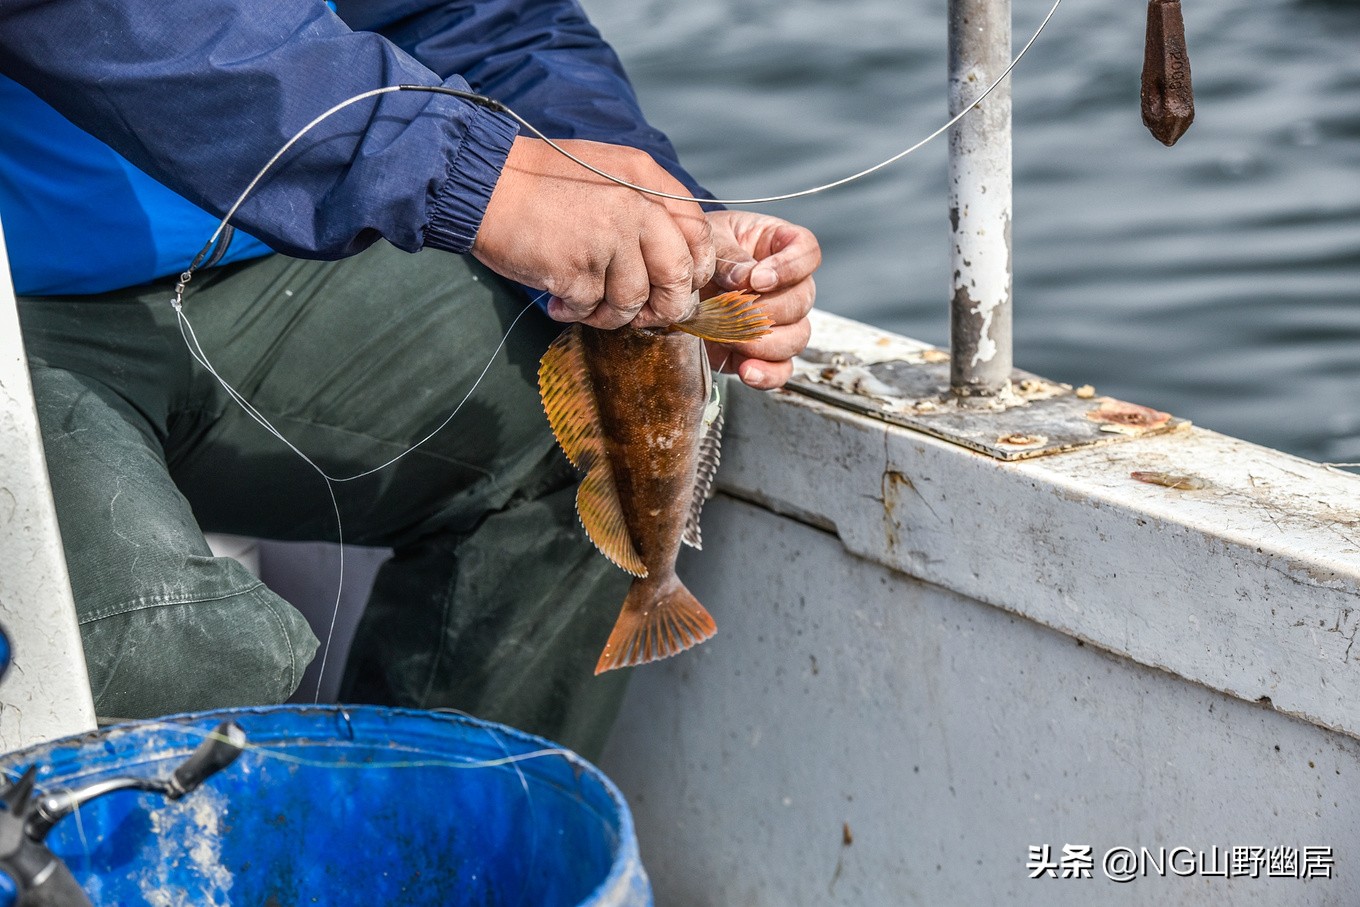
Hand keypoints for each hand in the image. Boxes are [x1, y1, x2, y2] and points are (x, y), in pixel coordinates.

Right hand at [472, 137, 714, 329]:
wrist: (483, 181)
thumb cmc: (540, 181)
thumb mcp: (606, 173)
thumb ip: (644, 205)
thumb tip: (671, 255)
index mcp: (646, 178)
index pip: (699, 233)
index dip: (695, 270)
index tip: (678, 285)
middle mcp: (634, 205)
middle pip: (678, 275)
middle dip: (666, 307)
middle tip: (644, 314)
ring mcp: (607, 238)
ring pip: (633, 301)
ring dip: (611, 315)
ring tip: (586, 306)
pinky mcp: (576, 268)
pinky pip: (591, 308)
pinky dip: (575, 314)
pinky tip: (558, 301)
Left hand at [703, 210, 819, 388]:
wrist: (678, 283)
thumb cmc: (699, 251)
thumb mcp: (710, 239)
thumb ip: (728, 255)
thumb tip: (745, 278)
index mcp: (779, 245)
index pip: (807, 253)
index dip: (790, 268)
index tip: (758, 279)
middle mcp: (789, 284)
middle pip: (803, 301)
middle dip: (768, 310)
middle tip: (734, 310)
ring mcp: (781, 321)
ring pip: (797, 337)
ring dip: (764, 342)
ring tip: (730, 336)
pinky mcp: (764, 353)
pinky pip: (781, 369)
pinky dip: (766, 374)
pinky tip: (746, 370)